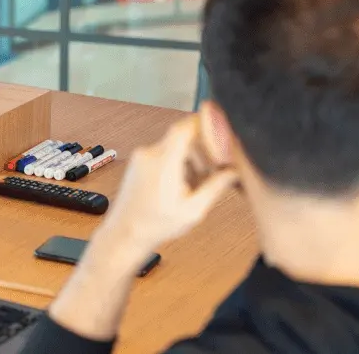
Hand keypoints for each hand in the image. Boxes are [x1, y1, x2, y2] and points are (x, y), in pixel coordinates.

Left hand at [98, 117, 234, 256]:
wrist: (125, 233)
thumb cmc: (154, 226)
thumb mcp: (193, 210)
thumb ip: (215, 187)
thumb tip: (233, 172)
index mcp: (163, 163)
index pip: (184, 128)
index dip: (204, 124)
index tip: (220, 132)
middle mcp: (149, 154)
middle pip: (184, 138)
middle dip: (201, 152)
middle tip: (211, 173)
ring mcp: (142, 157)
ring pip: (175, 146)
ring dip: (190, 160)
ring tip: (194, 187)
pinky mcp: (139, 162)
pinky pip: (164, 153)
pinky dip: (178, 164)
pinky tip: (181, 186)